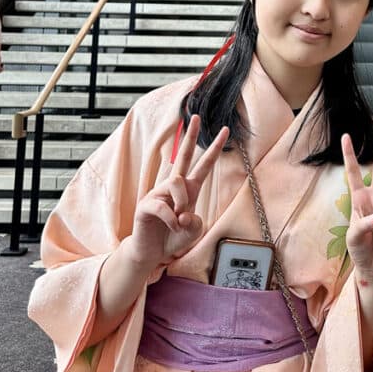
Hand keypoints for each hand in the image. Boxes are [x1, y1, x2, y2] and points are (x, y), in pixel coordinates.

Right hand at [127, 115, 228, 269]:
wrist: (152, 254)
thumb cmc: (173, 239)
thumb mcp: (193, 232)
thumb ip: (195, 222)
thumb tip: (183, 213)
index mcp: (189, 189)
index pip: (204, 165)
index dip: (215, 148)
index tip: (226, 130)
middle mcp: (174, 187)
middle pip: (182, 155)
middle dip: (191, 136)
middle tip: (197, 117)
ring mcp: (159, 193)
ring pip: (176, 181)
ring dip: (182, 202)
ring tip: (179, 220)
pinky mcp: (146, 205)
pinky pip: (163, 205)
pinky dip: (171, 219)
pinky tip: (171, 225)